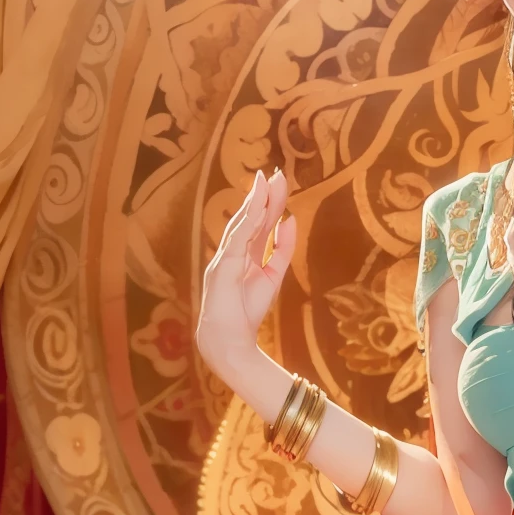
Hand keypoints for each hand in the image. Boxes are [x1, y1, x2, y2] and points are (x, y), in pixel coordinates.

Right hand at [197, 170, 295, 377]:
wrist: (230, 340)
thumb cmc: (247, 311)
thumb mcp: (274, 275)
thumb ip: (283, 248)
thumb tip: (291, 219)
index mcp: (243, 255)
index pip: (257, 222)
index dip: (268, 202)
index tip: (278, 182)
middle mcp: (231, 252)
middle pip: (248, 218)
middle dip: (262, 196)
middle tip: (275, 173)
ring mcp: (224, 258)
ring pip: (241, 224)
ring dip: (254, 203)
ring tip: (266, 182)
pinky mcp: (222, 268)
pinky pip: (237, 240)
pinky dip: (247, 223)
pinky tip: (257, 207)